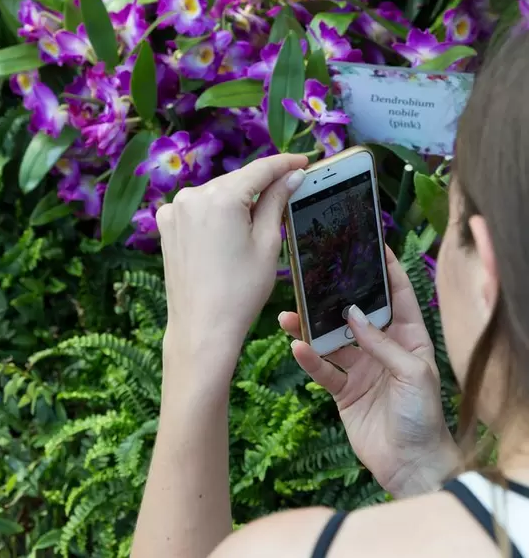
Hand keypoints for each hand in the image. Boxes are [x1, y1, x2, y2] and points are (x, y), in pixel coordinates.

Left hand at [158, 154, 307, 377]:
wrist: (202, 328)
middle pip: (236, 180)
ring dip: (237, 198)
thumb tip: (291, 176)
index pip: (260, 169)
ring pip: (217, 193)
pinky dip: (215, 211)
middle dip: (261, 183)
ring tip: (258, 216)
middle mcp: (192, 195)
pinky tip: (229, 230)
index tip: (303, 161)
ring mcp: (175, 209)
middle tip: (289, 187)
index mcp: (220, 197)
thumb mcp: (267, 243)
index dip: (284, 163)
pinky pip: (198, 207)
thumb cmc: (241, 291)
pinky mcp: (166, 224)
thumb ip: (276, 201)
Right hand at [280, 247, 460, 496]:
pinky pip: (323, 369)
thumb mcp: (413, 373)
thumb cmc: (424, 417)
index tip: (371, 245)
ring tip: (288, 314)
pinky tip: (296, 348)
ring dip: (311, 327)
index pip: (398, 296)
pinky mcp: (345, 390)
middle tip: (314, 277)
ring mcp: (362, 368)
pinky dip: (309, 359)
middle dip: (336, 296)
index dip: (386, 270)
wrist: (411, 467)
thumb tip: (352, 314)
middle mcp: (384, 348)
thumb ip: (382, 343)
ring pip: (332, 339)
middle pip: (356, 314)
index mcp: (409, 338)